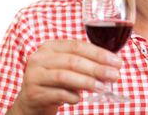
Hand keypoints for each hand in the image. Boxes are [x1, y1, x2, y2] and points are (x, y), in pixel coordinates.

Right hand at [6, 40, 122, 114]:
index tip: (117, 62)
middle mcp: (40, 58)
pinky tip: (79, 99)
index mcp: (51, 46)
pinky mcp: (33, 92)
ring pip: (65, 76)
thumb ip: (84, 63)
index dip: (99, 53)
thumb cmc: (54, 81)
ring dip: (87, 82)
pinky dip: (72, 97)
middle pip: (73, 61)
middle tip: (115, 75)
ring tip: (103, 87)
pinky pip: (58, 94)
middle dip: (97, 68)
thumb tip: (111, 66)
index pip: (77, 46)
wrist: (30, 101)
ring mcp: (34, 75)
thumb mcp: (66, 67)